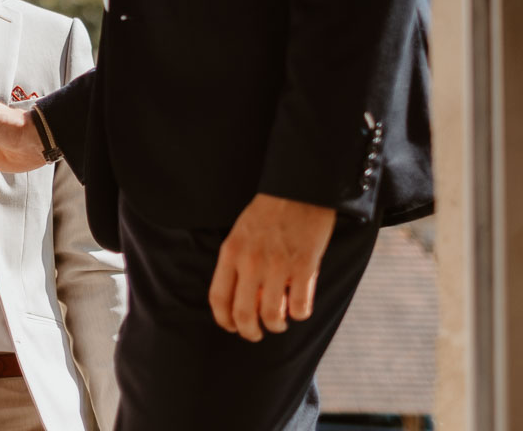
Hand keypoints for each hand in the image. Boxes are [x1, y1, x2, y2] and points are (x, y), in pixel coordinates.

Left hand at [208, 194, 336, 341]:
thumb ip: (238, 263)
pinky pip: (300, 307)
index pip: (218, 298)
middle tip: (256, 334)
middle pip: (243, 314)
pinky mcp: (304, 267)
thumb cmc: (269, 211)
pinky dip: (300, 314)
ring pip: (272, 316)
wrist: (299, 188)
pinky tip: (299, 307)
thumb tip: (243, 298)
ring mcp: (278, 266)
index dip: (224, 320)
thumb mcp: (241, 233)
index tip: (231, 327)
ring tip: (280, 322)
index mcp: (231, 252)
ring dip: (276, 325)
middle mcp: (251, 262)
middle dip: (249, 332)